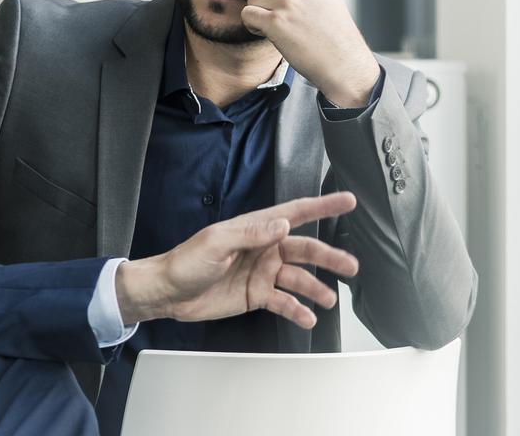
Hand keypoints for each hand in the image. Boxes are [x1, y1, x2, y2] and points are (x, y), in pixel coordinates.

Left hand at [116, 192, 360, 328]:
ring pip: (299, 278)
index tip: (347, 201)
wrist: (168, 293)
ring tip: (329, 298)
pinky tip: (308, 318)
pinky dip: (298, 310)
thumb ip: (251, 233)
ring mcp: (262, 273)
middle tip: (351, 266)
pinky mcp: (257, 295)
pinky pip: (284, 302)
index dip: (323, 206)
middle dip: (330, 257)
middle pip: (306, 250)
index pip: (296, 213)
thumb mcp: (217, 242)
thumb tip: (282, 224)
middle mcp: (265, 249)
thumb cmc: (186, 261)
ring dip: (317, 288)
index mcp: (256, 228)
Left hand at [241, 0, 381, 107]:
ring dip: (259, 15)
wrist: (345, 65)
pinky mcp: (276, 21)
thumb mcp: (329, 1)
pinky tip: (266, 35)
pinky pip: (247, 14)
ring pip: (253, 0)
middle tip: (281, 24)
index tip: (293, 15)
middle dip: (267, 5)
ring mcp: (289, 2)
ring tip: (275, 30)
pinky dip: (252, 25)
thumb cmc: (335, 39)